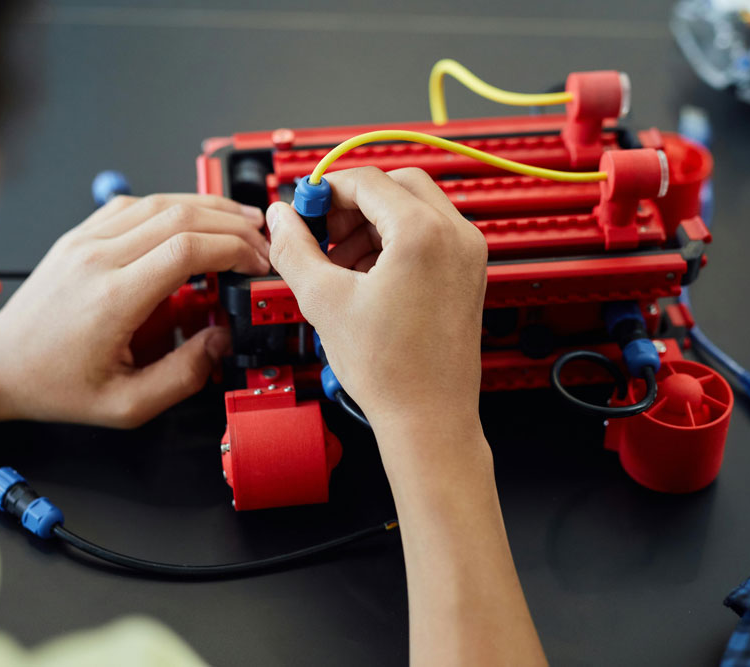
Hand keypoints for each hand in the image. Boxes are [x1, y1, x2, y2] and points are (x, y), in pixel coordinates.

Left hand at [0, 193, 268, 426]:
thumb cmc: (54, 384)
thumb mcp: (126, 404)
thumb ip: (183, 375)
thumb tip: (221, 340)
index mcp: (112, 298)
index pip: (186, 250)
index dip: (233, 250)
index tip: (257, 264)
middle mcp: (98, 259)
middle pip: (181, 217)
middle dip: (232, 226)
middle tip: (261, 244)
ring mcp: (86, 241)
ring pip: (160, 201)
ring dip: (208, 208)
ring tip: (241, 223)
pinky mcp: (80, 235)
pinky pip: (133, 204)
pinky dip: (172, 206)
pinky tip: (194, 219)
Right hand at [266, 166, 487, 433]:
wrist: (428, 417)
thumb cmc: (389, 370)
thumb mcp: (323, 300)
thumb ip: (294, 248)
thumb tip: (280, 217)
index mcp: (423, 233)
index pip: (367, 181)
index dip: (326, 190)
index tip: (305, 209)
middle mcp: (456, 235)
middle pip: (397, 185)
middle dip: (353, 202)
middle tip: (323, 231)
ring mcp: (468, 254)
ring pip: (415, 208)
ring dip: (373, 222)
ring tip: (340, 262)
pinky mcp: (469, 274)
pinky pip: (430, 235)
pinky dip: (396, 241)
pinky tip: (366, 276)